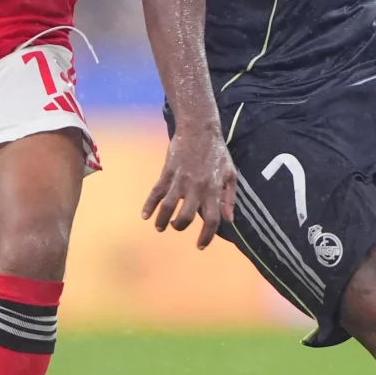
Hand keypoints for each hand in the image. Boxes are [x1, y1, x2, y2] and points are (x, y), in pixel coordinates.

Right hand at [142, 128, 237, 247]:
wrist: (199, 129)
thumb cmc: (218, 153)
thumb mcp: (230, 174)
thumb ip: (230, 198)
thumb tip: (229, 219)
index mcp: (214, 189)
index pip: (211, 219)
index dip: (206, 236)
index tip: (200, 245)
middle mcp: (197, 187)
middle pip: (186, 216)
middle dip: (180, 227)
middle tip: (177, 227)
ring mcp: (180, 179)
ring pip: (168, 206)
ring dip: (162, 220)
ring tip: (160, 227)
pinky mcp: (167, 172)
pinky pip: (156, 192)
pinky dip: (149, 205)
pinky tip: (145, 216)